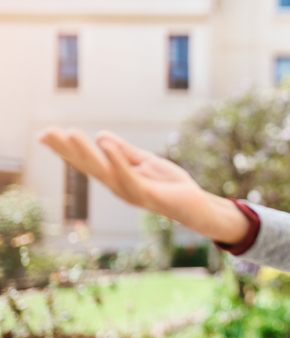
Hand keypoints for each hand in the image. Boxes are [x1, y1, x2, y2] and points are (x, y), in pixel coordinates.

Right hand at [38, 128, 248, 243]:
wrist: (196, 205)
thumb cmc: (171, 185)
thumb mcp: (146, 162)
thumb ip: (125, 151)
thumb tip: (101, 136)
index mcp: (116, 176)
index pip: (87, 161)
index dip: (66, 149)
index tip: (44, 134)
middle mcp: (118, 186)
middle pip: (88, 166)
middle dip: (67, 150)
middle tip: (45, 133)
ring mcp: (131, 192)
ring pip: (103, 171)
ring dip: (86, 153)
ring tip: (69, 133)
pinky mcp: (148, 194)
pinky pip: (129, 176)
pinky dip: (117, 160)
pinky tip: (105, 144)